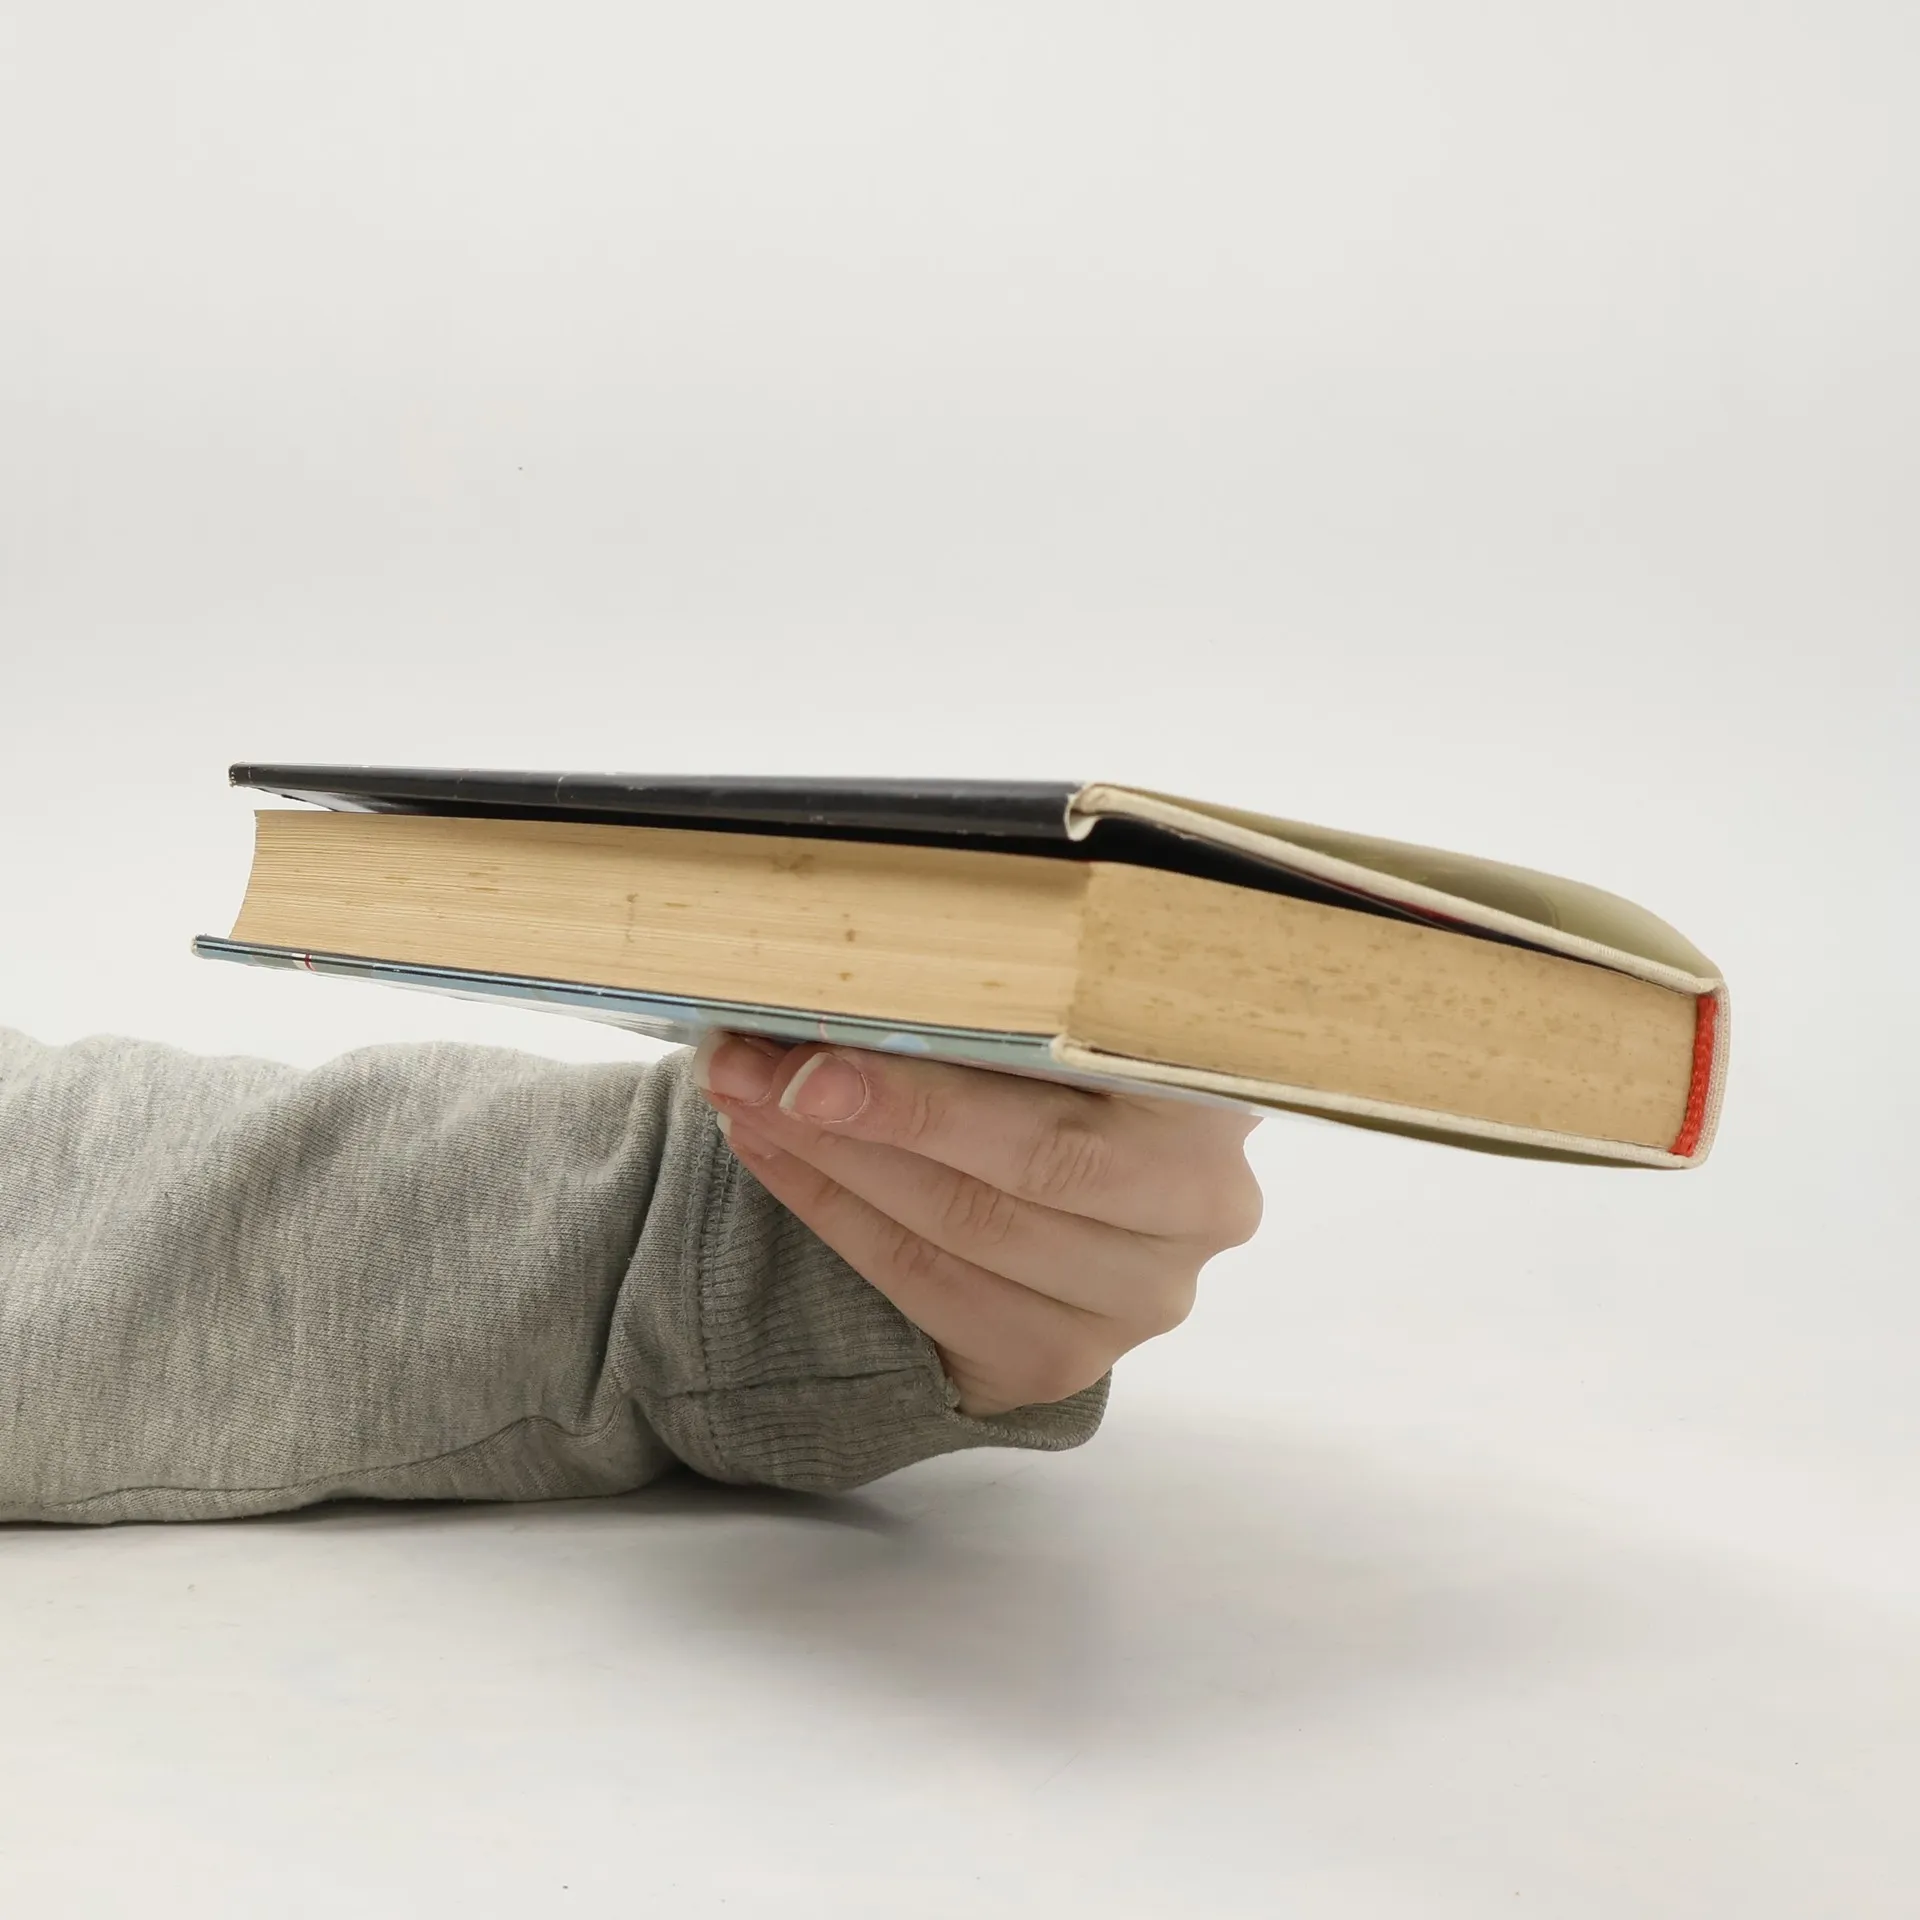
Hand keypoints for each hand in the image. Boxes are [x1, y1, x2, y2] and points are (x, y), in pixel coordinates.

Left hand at [690, 1032, 1263, 1416]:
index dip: (945, 1080)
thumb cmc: (1072, 1066)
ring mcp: (1143, 1297)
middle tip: (755, 1072)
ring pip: (966, 1232)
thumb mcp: (1070, 1012)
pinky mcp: (1067, 1358)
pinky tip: (780, 1160)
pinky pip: (933, 1292)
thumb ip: (1006, 997)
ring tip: (746, 1101)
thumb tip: (856, 967)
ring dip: (833, 1164)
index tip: (817, 1047)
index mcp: (1223, 1090)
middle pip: (1023, 1171)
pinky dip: (839, 1219)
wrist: (1101, 1180)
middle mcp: (1207, 1204)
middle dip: (869, 1118)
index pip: (1080, 1086)